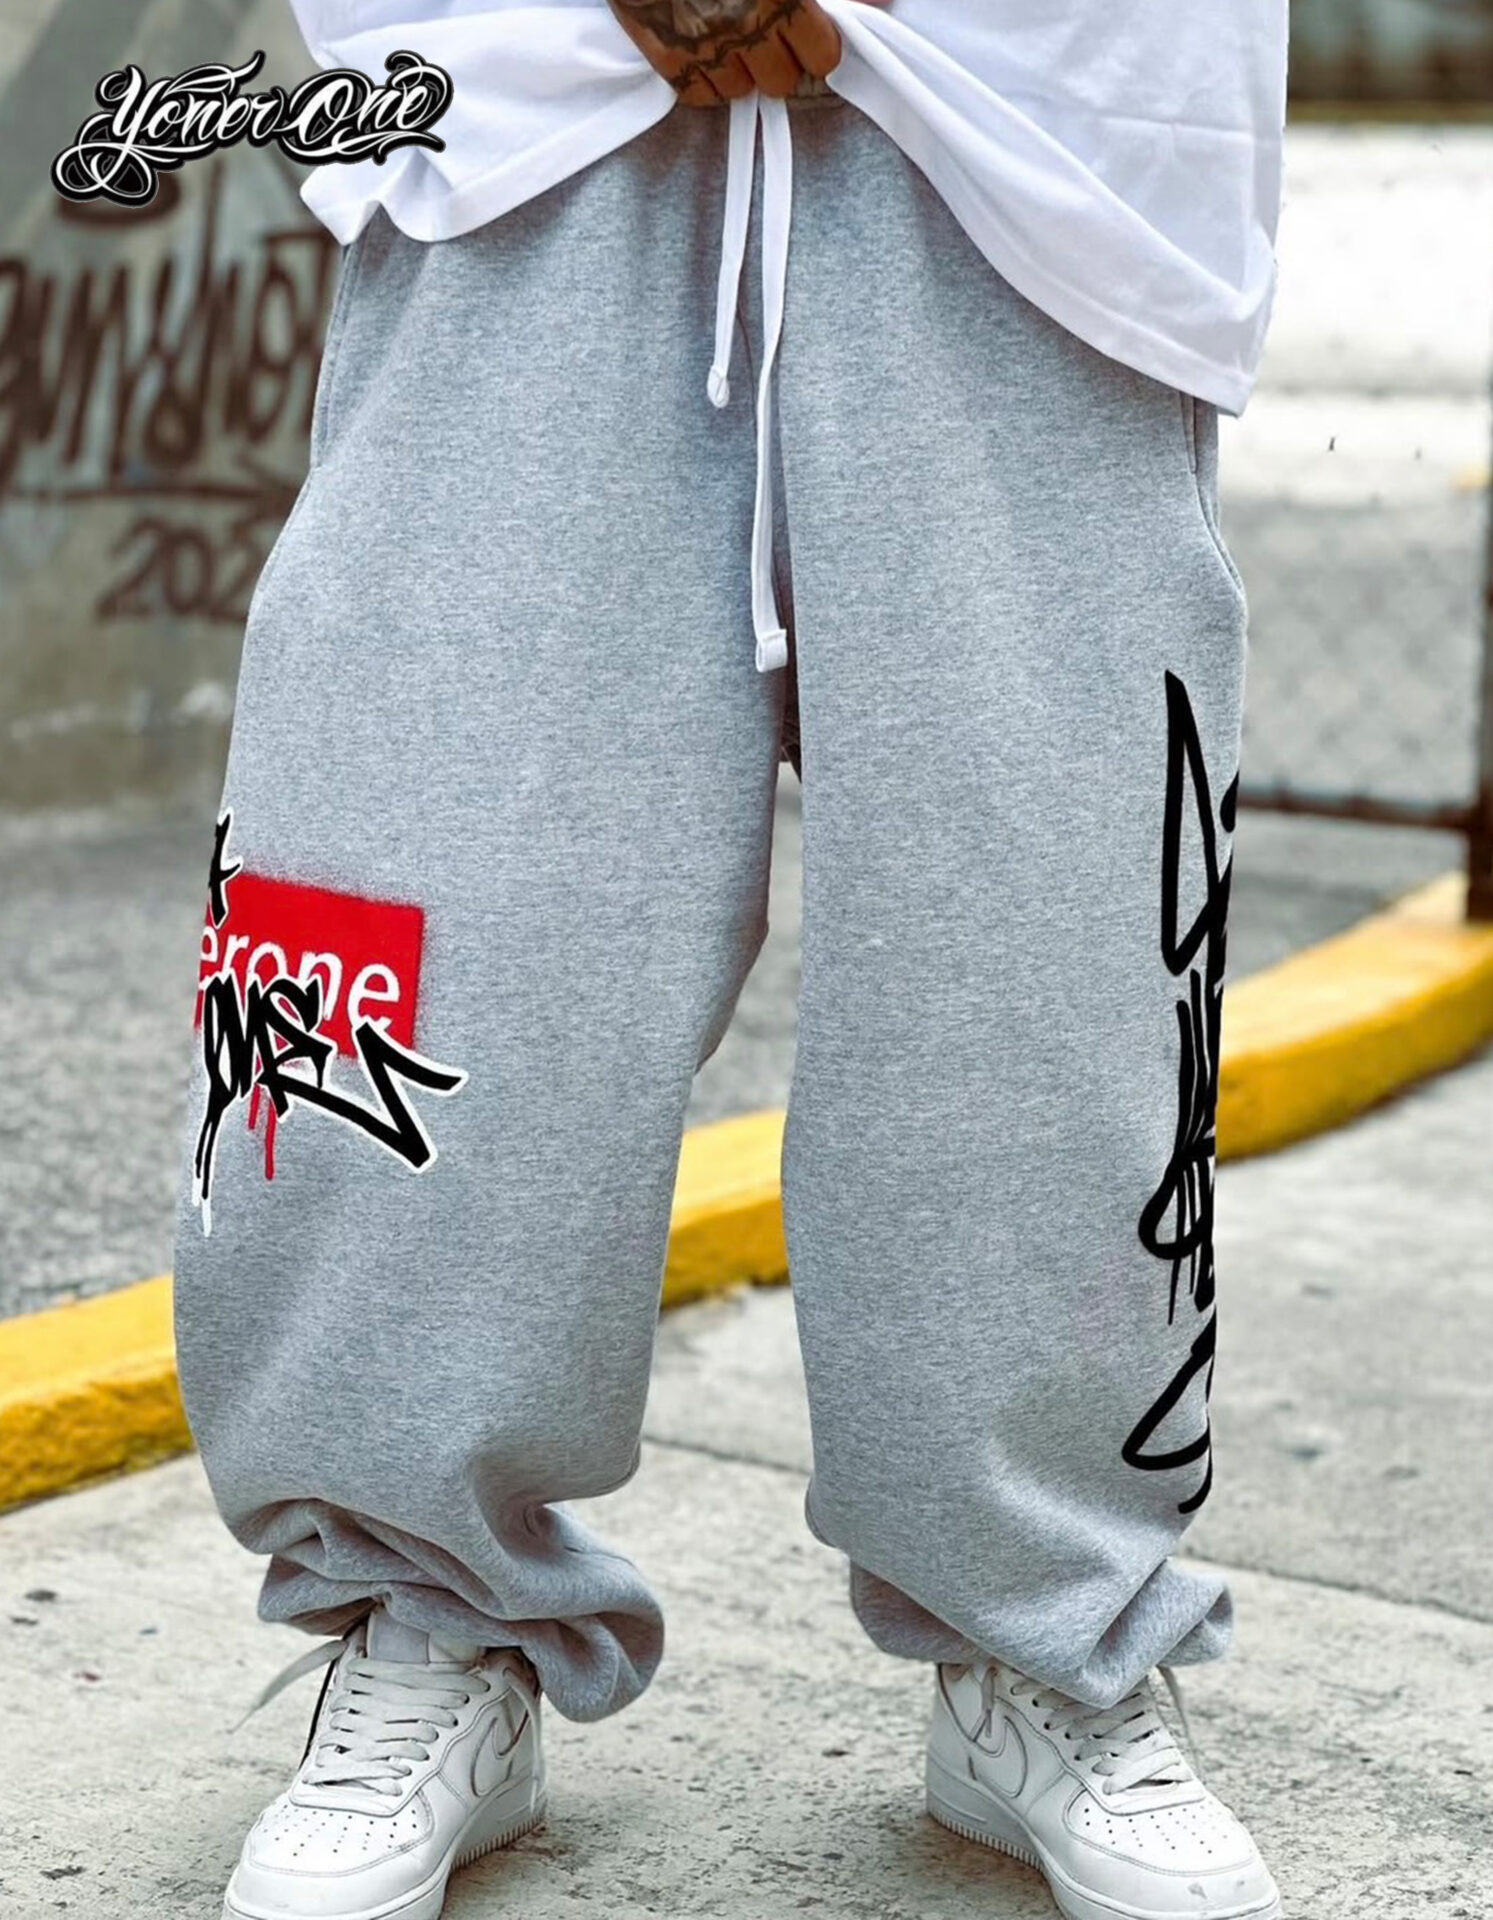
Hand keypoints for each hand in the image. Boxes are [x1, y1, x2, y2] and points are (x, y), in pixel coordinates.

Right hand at [607, 0, 889, 106]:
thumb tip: (882, 4)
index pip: (822, 56)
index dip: (818, 45)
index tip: (810, 33)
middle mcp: (743, 20)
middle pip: (782, 81)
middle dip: (779, 57)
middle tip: (766, 29)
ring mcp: (700, 40)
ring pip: (739, 91)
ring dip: (740, 69)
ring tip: (730, 33)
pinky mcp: (661, 49)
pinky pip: (695, 95)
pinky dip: (703, 78)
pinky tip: (704, 48)